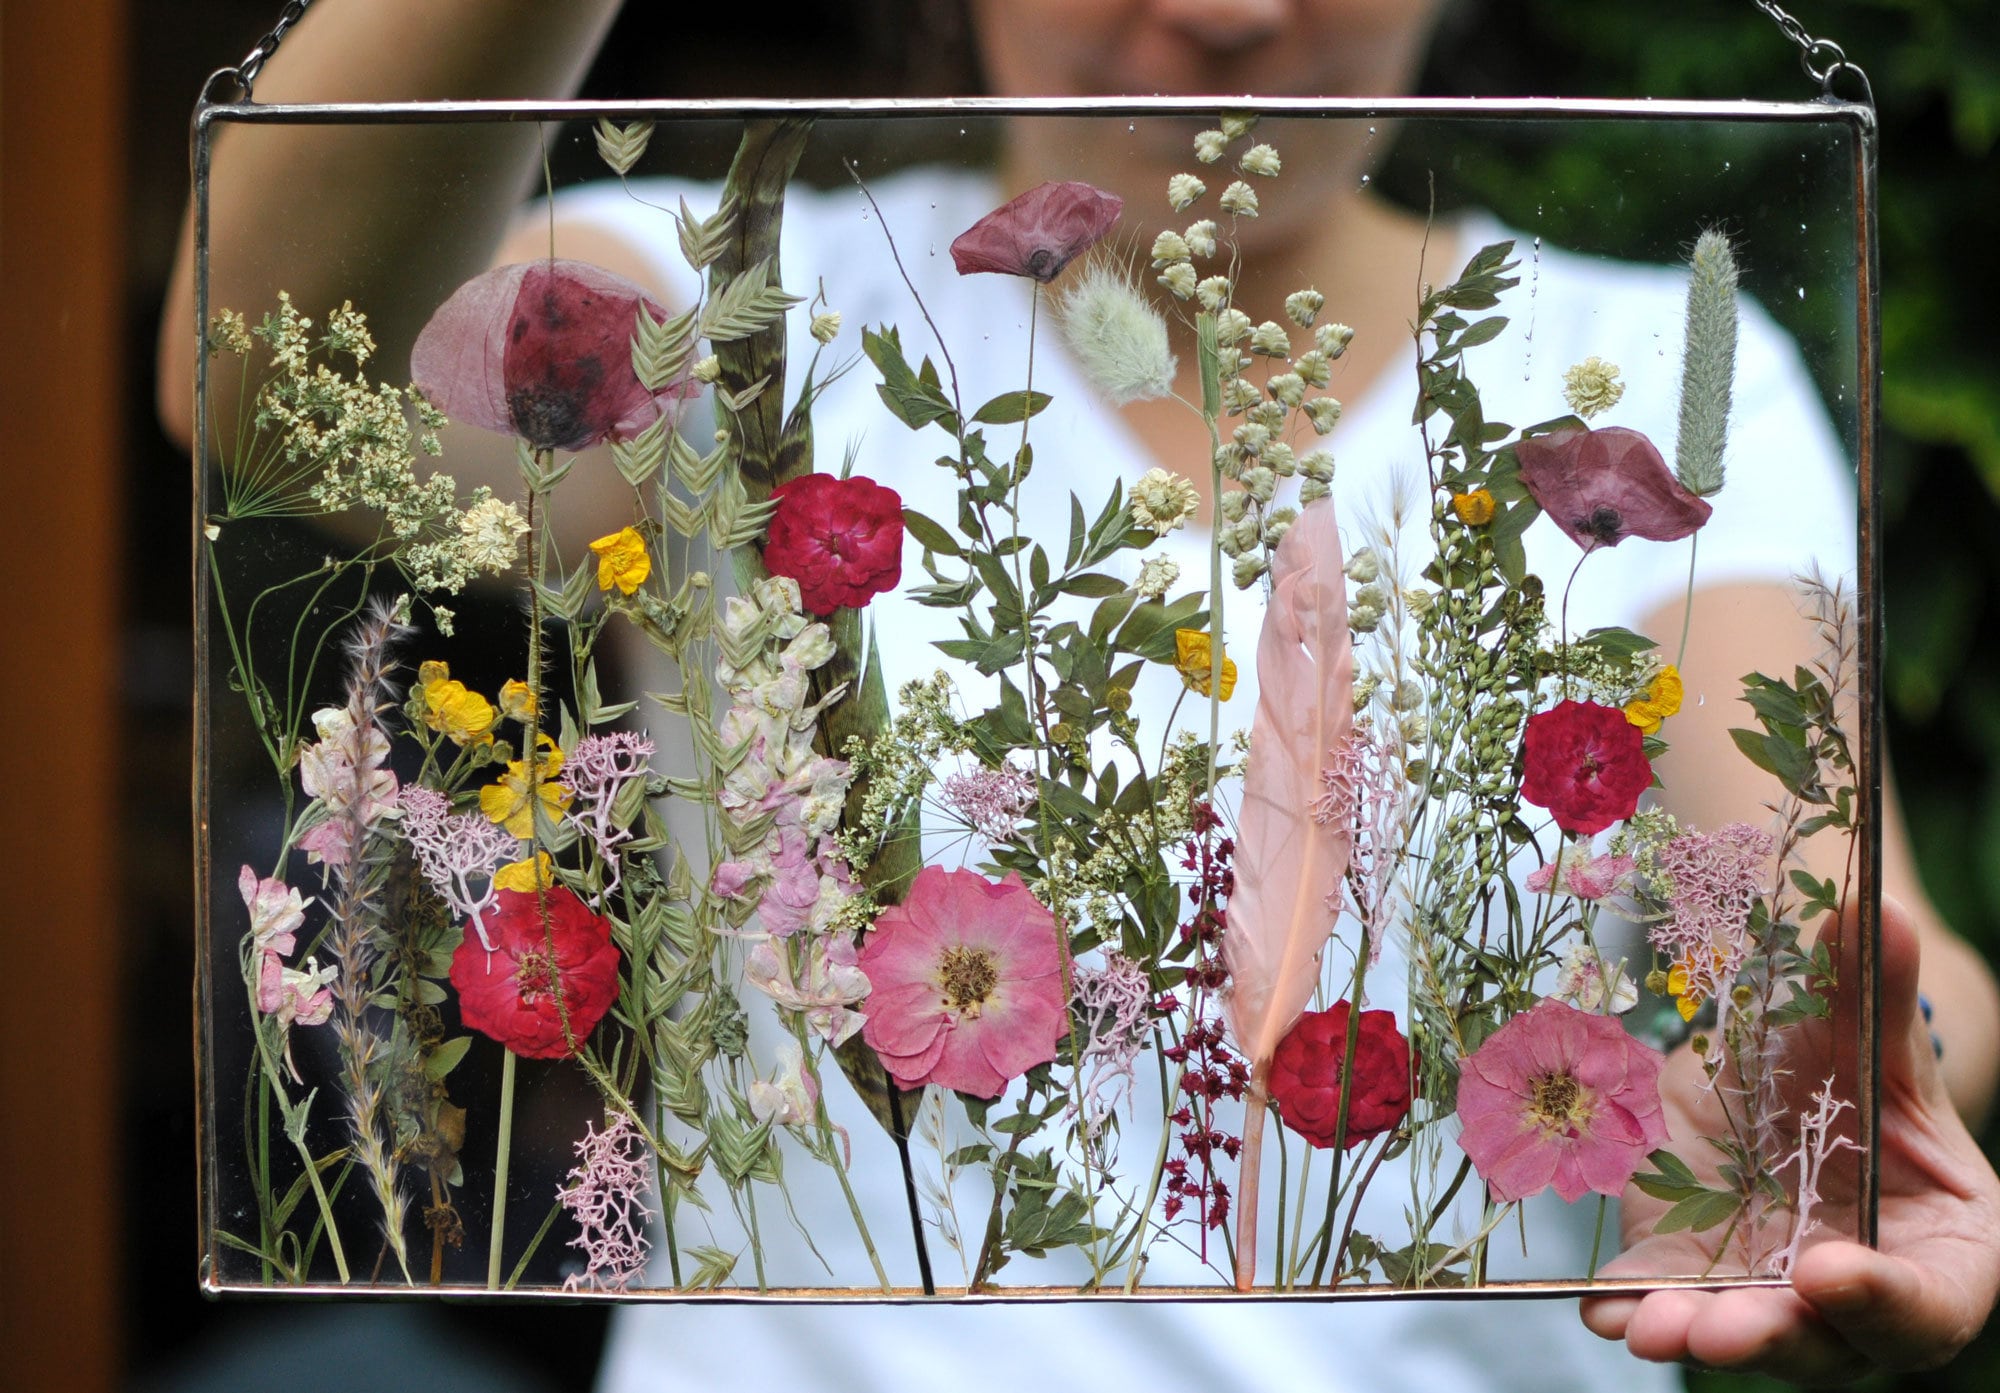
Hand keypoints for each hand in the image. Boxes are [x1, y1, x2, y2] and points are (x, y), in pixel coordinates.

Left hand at [1580, 897, 1999, 1381]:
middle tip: (1711, 1329)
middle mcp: (1857, 1295)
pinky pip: (1661, 1304)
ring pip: (1740, 1332)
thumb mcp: (1864, 1031)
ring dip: (1691, 1332)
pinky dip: (1628, 1309)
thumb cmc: (1852, 1070)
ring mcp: (1770, 1293)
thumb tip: (1875, 911)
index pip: (1928, 1303)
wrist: (1783, 1080)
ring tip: (1647, 1326)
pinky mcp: (1693, 1275)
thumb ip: (1875, 987)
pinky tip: (1599, 1306)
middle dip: (1767, 1335)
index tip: (1824, 1270)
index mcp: (1941, 1251)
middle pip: (1824, 1341)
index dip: (1884, 1299)